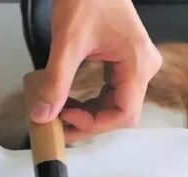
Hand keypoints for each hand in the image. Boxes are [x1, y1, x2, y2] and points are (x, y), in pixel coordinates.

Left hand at [29, 0, 161, 142]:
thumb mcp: (67, 42)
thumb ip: (55, 82)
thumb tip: (44, 114)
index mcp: (138, 63)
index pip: (124, 114)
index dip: (94, 124)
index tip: (66, 118)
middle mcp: (143, 67)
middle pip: (120, 113)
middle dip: (89, 123)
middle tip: (58, 122)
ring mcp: (136, 65)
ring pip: (116, 105)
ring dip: (88, 114)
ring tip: (61, 112)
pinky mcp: (125, 63)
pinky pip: (112, 93)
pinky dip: (91, 102)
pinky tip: (70, 101)